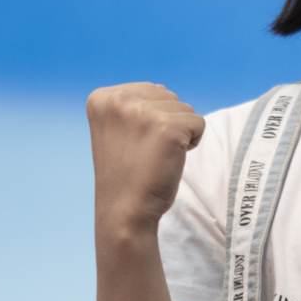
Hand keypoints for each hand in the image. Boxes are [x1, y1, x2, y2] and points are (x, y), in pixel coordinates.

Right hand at [87, 82, 205, 234]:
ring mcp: (142, 112)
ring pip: (185, 109)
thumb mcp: (118, 130)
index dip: (149, 120)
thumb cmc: (125, 174)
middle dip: (166, 124)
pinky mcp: (168, 127)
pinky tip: (171, 159)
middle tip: (145, 153)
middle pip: (167, 97)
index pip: (147, 91)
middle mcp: (118, 99)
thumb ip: (135, 105)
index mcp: (101, 98)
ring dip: (180, 134)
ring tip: (156, 157)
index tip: (132, 144)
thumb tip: (163, 89)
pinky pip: (199, 123)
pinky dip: (193, 143)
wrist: (124, 211)